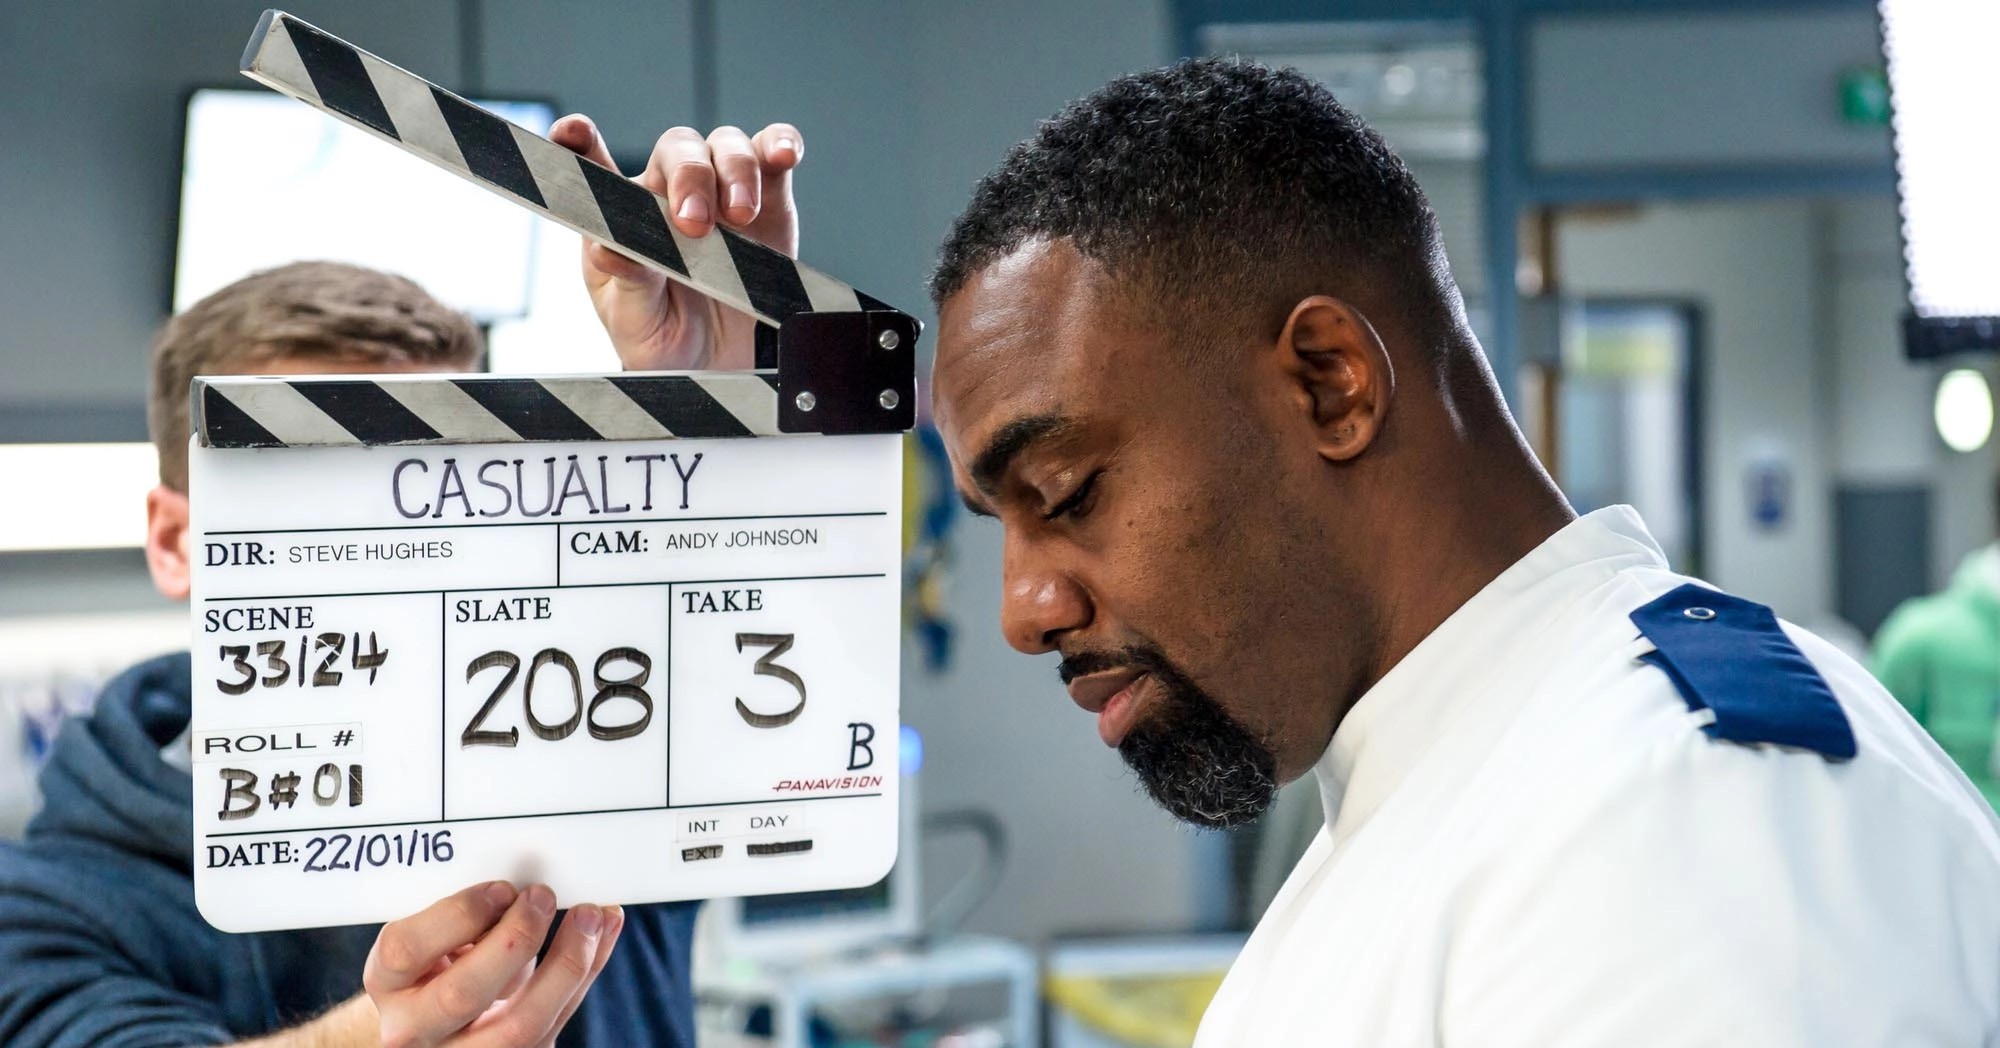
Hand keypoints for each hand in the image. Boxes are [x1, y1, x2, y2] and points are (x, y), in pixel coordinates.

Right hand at [363, 881, 623, 1047]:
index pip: (406, 948)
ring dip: (566, 965)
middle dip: (514, 939)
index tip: (501, 887)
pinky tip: (604, 932)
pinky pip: (555, 1024)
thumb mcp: (434, 941)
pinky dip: (585, 974)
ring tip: (591, 916)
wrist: (436, 1029)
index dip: (459, 914)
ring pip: (520, 1026)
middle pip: (462, 994)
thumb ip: (468, 919)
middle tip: (543, 896)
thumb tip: (525, 882)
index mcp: (388, 983)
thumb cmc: (438, 967)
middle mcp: (413, 1029)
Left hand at [549, 115, 803, 371]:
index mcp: (623, 218)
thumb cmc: (667, 340)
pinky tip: (784, 154)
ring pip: (726, 145)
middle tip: (696, 224)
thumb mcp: (636, 320)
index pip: (594, 169)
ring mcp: (722, 193)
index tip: (572, 133)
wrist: (724, 370)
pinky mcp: (770, 202)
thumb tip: (609, 249)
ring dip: (735, 170)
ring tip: (742, 215)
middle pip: (677, 149)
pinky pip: (773, 155)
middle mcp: (670, 194)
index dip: (580, 143)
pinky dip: (780, 144)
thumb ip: (628, 280)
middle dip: (689, 176)